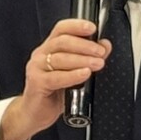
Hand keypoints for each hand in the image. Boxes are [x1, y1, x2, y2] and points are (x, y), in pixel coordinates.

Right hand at [0, 19, 110, 139]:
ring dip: (82, 60)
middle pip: (62, 41)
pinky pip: (56, 77)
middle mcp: (41, 54)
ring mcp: (37, 68)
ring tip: (98, 64)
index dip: (76, 25)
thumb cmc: (54, 92)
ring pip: (60, 58)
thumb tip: (105, 45)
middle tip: (101, 52)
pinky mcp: (36, 82)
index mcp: (49, 48)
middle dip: (85, 45)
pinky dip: (72, 75)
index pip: (61, 29)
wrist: (35, 113)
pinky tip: (84, 74)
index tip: (92, 28)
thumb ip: (88, 58)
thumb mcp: (74, 73)